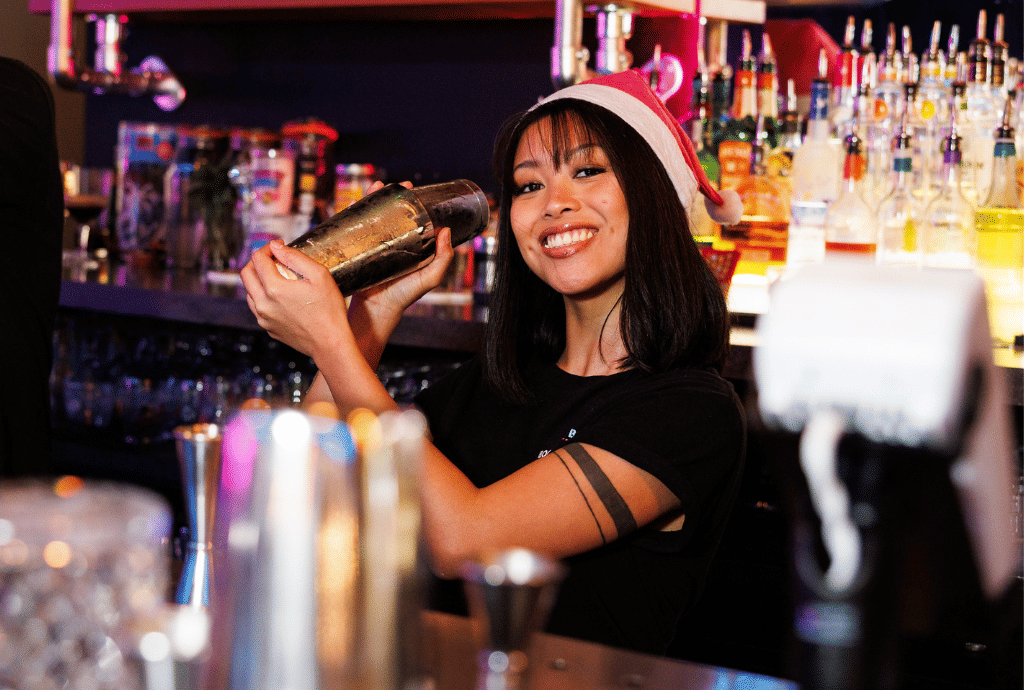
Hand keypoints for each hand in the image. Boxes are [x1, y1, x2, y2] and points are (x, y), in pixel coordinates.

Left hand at [240, 239, 351, 358]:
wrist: (330, 344)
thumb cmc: (329, 310)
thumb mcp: (319, 275)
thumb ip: (295, 257)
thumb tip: (276, 247)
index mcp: (274, 288)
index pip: (258, 259)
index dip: (267, 247)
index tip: (279, 246)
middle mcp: (263, 304)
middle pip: (246, 274)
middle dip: (257, 261)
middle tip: (272, 258)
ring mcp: (263, 318)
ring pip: (249, 292)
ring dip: (258, 279)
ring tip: (277, 277)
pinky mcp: (268, 328)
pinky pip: (257, 307)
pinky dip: (263, 296)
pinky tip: (280, 296)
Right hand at [352, 179, 455, 316]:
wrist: (375, 310)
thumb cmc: (404, 297)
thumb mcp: (430, 278)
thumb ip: (443, 258)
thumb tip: (446, 231)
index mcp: (408, 248)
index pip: (410, 220)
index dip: (412, 204)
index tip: (415, 191)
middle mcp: (389, 245)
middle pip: (390, 213)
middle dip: (393, 196)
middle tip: (400, 185)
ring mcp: (371, 246)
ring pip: (371, 216)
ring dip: (373, 198)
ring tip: (379, 186)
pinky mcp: (354, 250)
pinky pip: (352, 228)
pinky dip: (352, 212)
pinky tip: (356, 202)